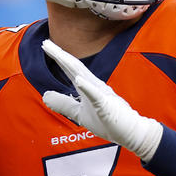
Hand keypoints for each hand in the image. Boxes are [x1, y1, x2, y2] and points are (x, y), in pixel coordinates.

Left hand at [41, 39, 162, 161]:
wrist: (130, 132)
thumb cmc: (107, 121)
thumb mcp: (79, 113)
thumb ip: (64, 104)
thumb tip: (45, 95)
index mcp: (88, 87)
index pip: (70, 69)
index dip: (58, 57)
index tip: (45, 45)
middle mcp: (94, 86)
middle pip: (74, 67)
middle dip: (60, 55)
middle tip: (45, 42)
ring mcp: (101, 94)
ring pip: (83, 75)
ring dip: (70, 64)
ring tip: (57, 53)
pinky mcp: (106, 105)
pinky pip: (96, 95)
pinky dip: (88, 87)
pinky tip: (79, 80)